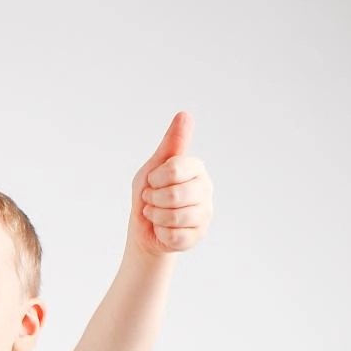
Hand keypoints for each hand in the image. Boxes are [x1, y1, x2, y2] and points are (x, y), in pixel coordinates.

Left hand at [129, 113, 212, 257]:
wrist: (145, 227)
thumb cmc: (150, 193)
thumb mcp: (154, 166)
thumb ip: (171, 144)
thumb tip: (185, 115)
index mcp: (196, 168)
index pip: (175, 168)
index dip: (155, 179)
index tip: (152, 182)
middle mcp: (205, 188)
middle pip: (174, 195)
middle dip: (153, 200)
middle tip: (151, 200)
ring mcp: (204, 213)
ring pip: (174, 217)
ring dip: (155, 217)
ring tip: (156, 214)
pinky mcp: (198, 235)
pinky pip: (174, 236)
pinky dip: (161, 233)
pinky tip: (163, 229)